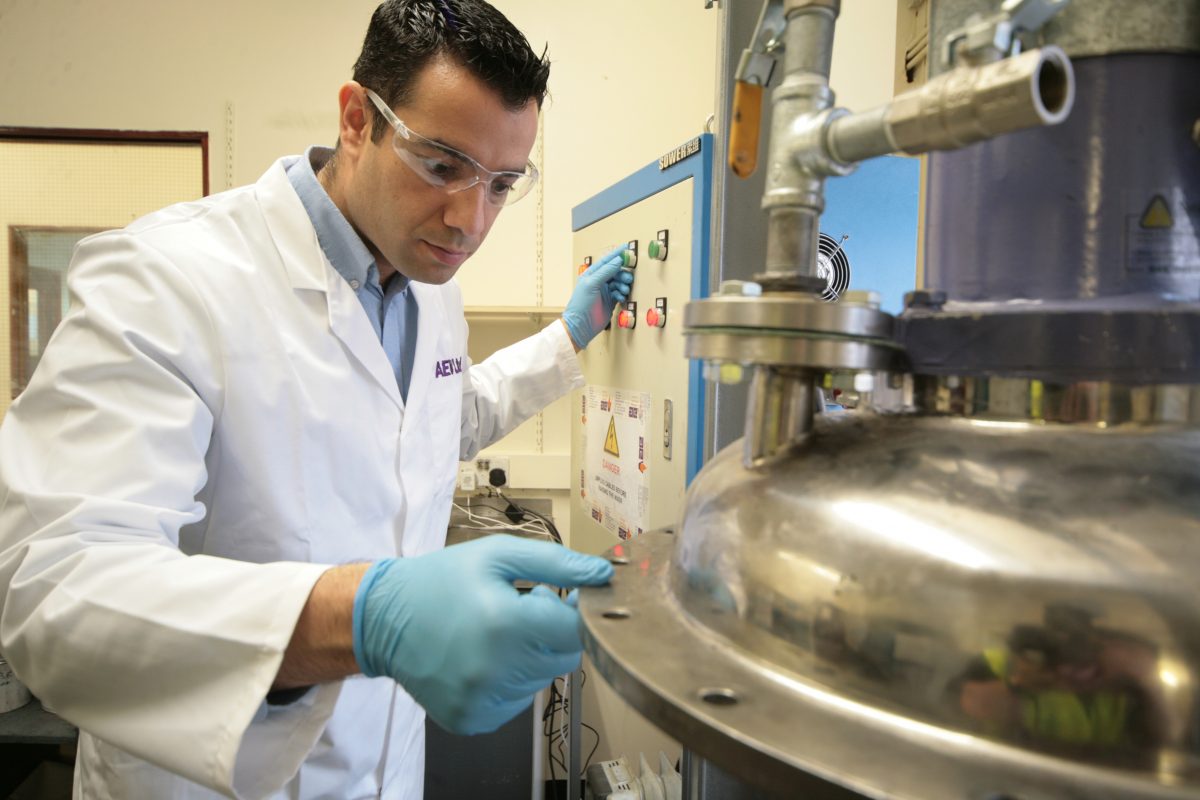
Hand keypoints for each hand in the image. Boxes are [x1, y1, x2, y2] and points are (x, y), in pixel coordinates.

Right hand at [352, 535, 612, 733]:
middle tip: (519, 609)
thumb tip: (604, 573)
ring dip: (530, 656)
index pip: (576, 632)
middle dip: (550, 633)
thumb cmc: (442, 581)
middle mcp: (496, 671)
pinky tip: (483, 657)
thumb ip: (557, 562)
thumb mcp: (498, 555)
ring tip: (495, 631)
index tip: (555, 597)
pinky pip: (516, 702)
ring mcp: (483, 701)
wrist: (383, 620)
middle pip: (563, 658)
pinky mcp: (472, 720)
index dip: (572, 612)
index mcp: (506, 625)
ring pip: (541, 681)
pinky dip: (510, 680)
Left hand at [562, 246, 634, 348]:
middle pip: (615, 271)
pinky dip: (622, 294)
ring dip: (623, 284)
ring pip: (619, 282)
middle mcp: (598, 281)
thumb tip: (617, 260)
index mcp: (591, 274)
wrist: (581, 325)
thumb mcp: (592, 284)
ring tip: (624, 290)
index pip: (606, 261)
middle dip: (623, 273)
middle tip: (628, 278)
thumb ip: (605, 271)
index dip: (616, 254)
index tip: (626, 248)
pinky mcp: (610, 301)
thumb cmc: (581, 305)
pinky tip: (620, 297)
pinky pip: (620, 293)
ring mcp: (605, 291)